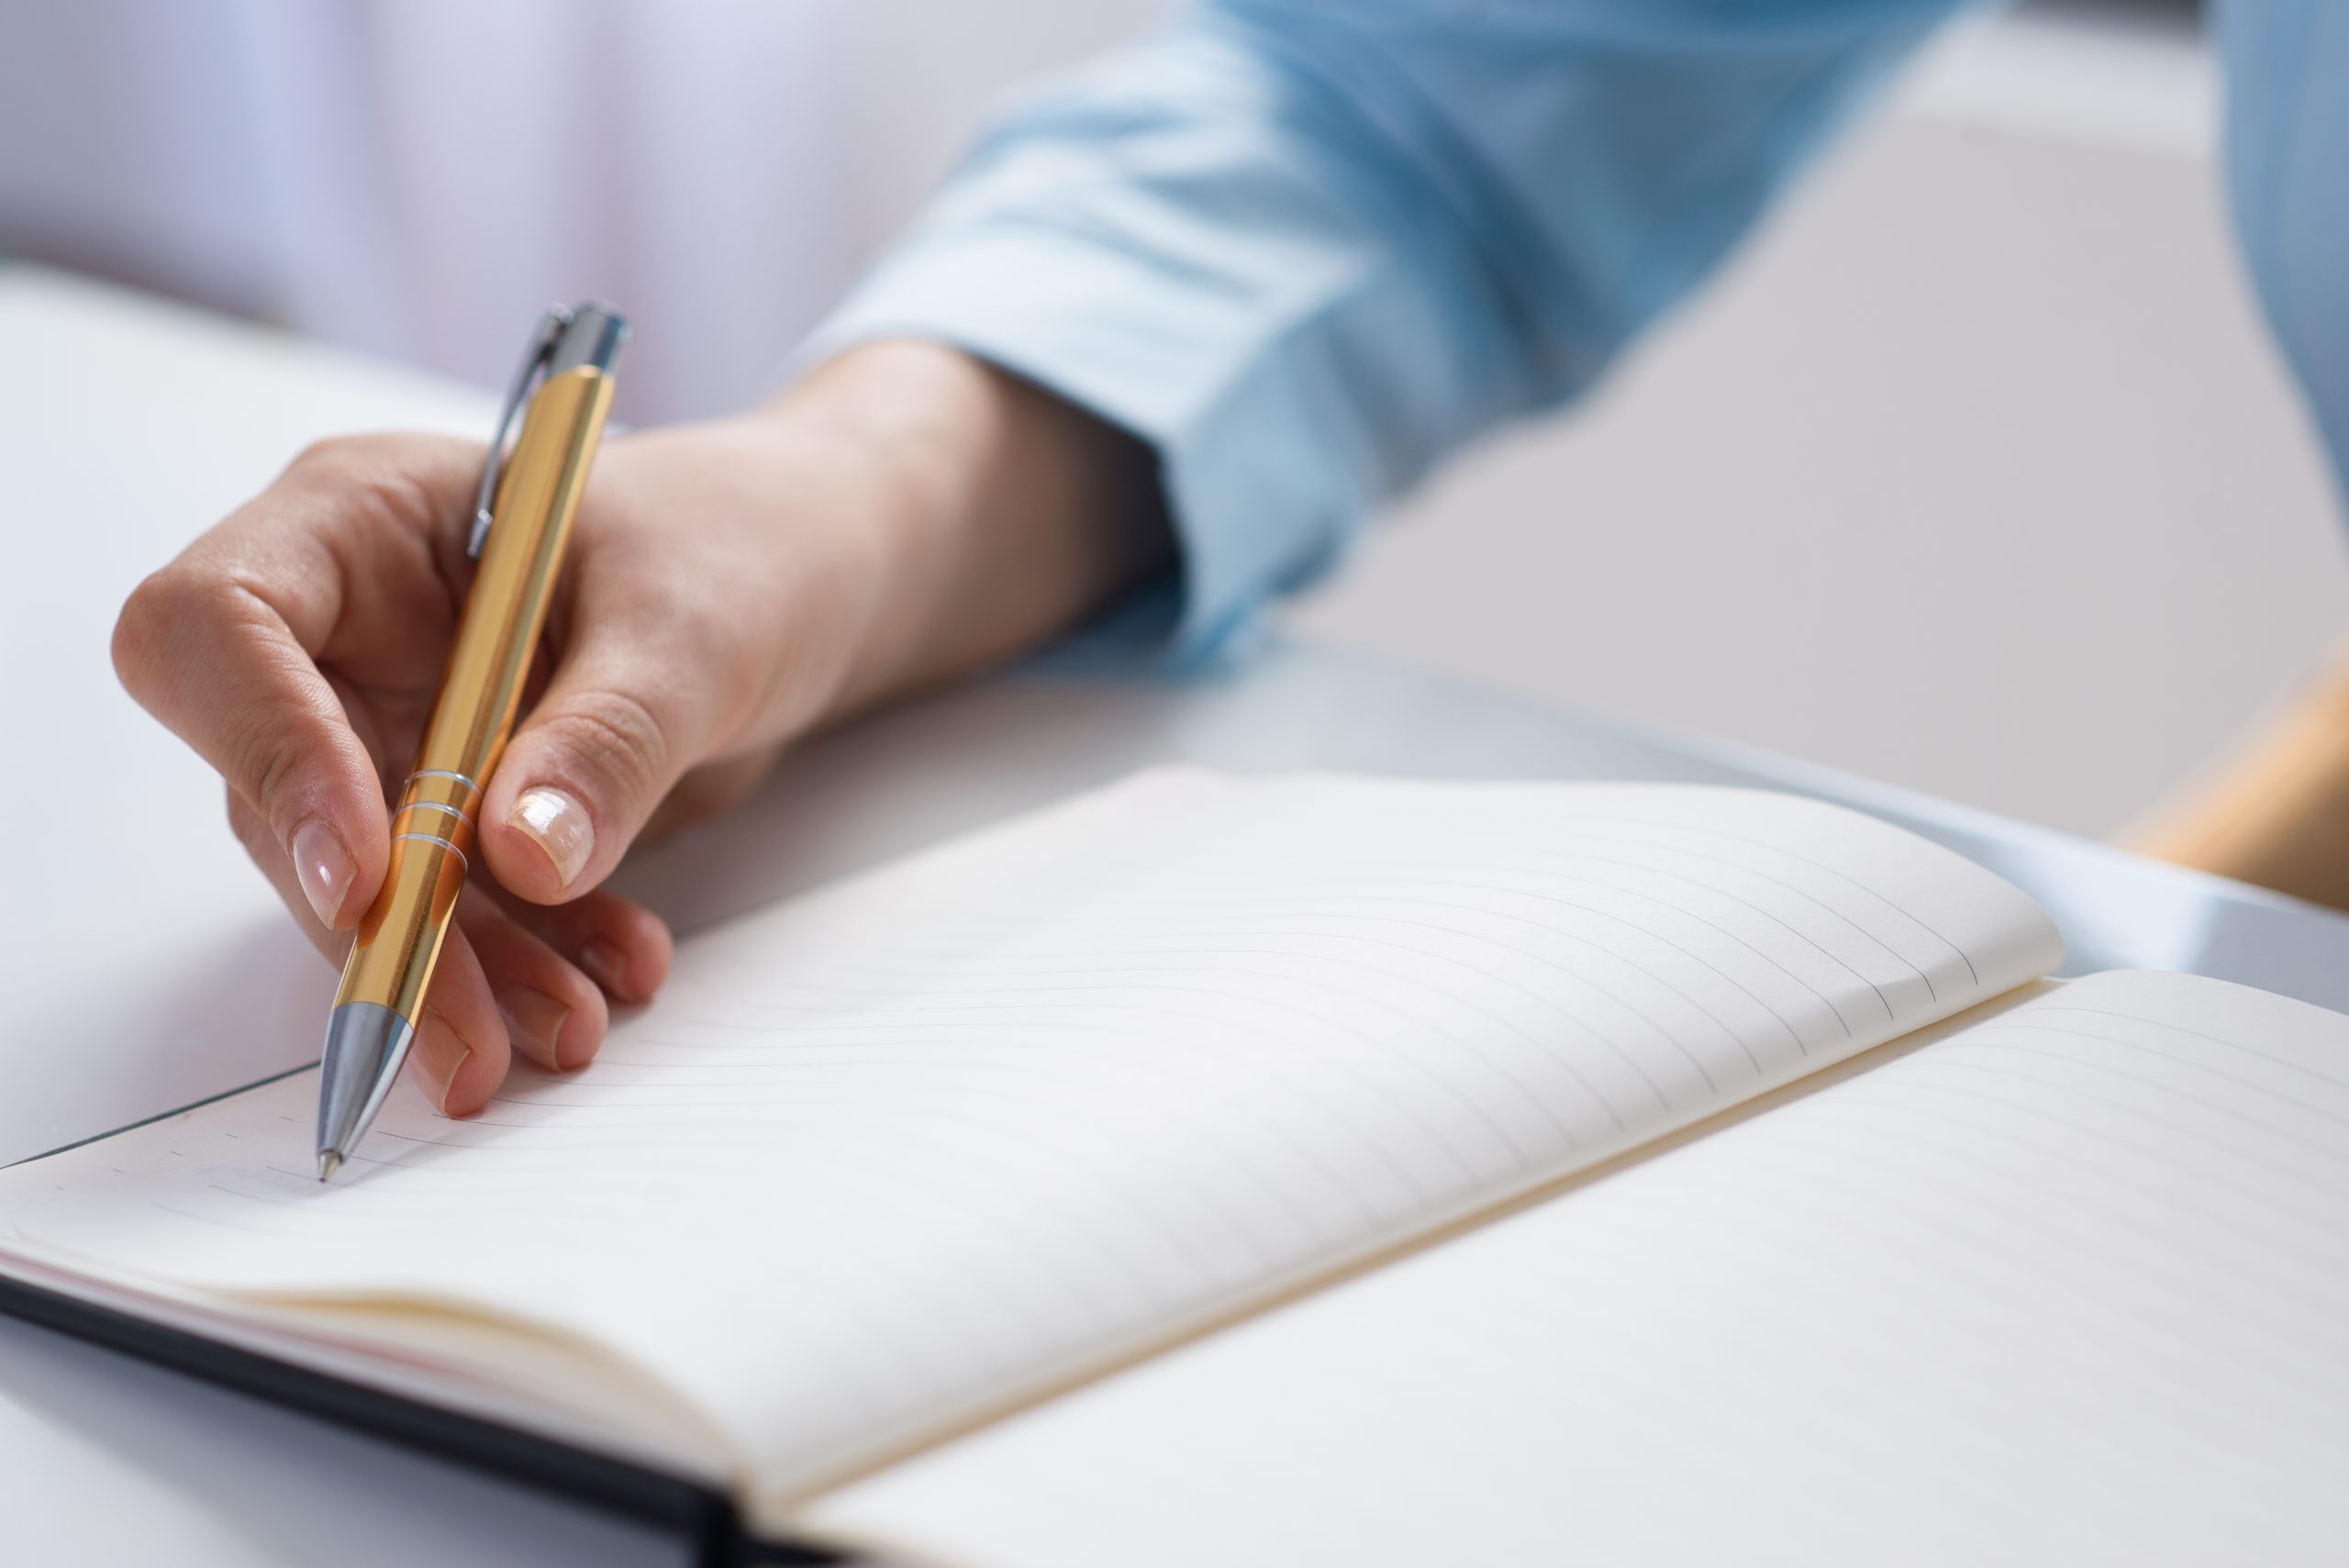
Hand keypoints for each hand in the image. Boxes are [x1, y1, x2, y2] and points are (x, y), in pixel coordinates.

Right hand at [113, 342, 1169, 1113]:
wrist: (815, 576)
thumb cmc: (748, 543)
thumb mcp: (695, 628)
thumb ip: (608, 736)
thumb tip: (518, 856)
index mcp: (360, 518)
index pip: (218, 623)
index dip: (266, 752)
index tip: (367, 871)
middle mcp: (346, 625)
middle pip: (282, 790)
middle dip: (382, 927)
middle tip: (466, 1034)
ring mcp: (390, 717)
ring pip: (369, 877)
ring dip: (457, 971)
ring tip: (570, 1028)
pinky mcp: (450, 801)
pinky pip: (452, 904)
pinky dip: (522, 957)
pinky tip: (607, 978)